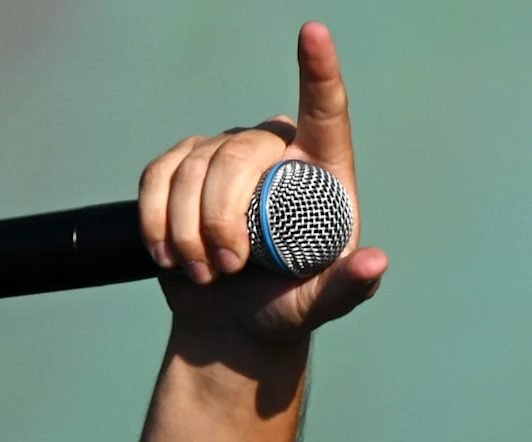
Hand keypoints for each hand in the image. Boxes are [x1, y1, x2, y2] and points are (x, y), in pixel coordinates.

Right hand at [138, 22, 387, 343]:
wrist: (233, 319)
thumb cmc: (287, 303)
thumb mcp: (320, 301)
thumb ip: (347, 288)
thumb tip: (375, 262)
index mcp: (322, 167)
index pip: (324, 108)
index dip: (318, 68)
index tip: (314, 32)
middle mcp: (274, 147)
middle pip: (237, 156)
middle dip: (221, 218)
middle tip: (228, 267)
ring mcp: (225, 151)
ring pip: (191, 168)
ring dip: (188, 231)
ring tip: (207, 271)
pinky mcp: (182, 164)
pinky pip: (157, 175)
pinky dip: (156, 220)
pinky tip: (169, 255)